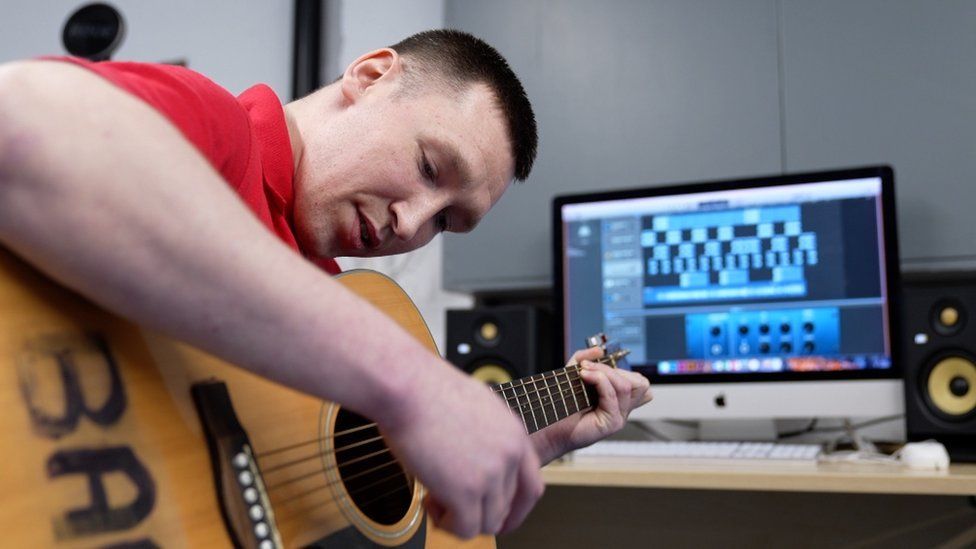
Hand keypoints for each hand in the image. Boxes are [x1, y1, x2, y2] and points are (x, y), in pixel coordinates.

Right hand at [377, 359, 543, 538]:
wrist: (406, 385)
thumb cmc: (426, 389)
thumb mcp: (473, 406)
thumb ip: (486, 436)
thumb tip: (474, 460)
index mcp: (514, 433)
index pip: (532, 486)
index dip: (516, 508)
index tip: (500, 518)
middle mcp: (510, 454)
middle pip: (506, 506)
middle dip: (478, 510)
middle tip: (450, 500)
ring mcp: (491, 474)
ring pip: (488, 523)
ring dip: (460, 518)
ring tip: (434, 497)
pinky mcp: (466, 490)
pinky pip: (466, 530)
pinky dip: (447, 524)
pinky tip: (429, 502)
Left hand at [531, 347, 652, 463]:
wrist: (549, 428)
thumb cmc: (561, 406)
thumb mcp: (572, 374)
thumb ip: (584, 358)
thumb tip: (599, 350)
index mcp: (618, 398)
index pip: (639, 381)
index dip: (623, 368)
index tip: (597, 364)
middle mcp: (622, 408)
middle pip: (639, 382)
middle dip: (613, 368)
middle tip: (589, 367)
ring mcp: (619, 416)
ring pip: (627, 385)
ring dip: (604, 371)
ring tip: (584, 371)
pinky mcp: (612, 422)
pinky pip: (613, 395)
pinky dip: (599, 380)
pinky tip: (585, 377)